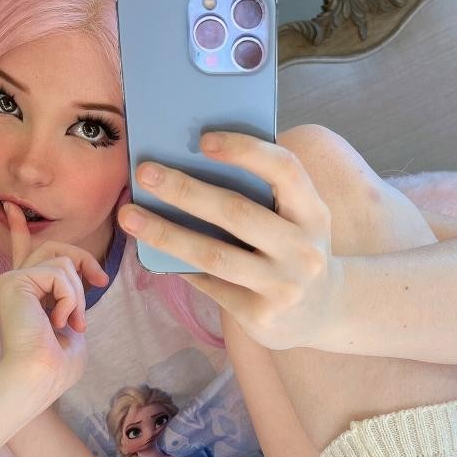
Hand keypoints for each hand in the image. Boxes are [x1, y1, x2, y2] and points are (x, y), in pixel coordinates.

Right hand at [0, 201, 108, 402]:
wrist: (39, 377)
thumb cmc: (56, 365)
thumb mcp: (71, 323)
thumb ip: (70, 297)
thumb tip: (79, 277)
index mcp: (26, 293)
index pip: (24, 252)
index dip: (20, 229)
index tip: (11, 208)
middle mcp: (14, 282)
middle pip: (57, 248)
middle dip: (84, 262)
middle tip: (100, 280)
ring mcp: (12, 279)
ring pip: (63, 261)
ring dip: (78, 294)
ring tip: (72, 322)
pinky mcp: (14, 281)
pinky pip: (59, 272)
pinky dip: (71, 298)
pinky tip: (60, 321)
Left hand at [118, 131, 342, 350]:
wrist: (326, 312)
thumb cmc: (296, 250)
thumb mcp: (298, 220)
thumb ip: (264, 195)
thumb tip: (190, 165)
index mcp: (313, 212)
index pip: (285, 170)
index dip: (245, 150)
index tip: (203, 140)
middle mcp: (303, 249)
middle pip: (237, 212)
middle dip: (185, 190)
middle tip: (145, 173)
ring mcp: (283, 286)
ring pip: (214, 255)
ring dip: (166, 233)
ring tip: (129, 216)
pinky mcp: (261, 317)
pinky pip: (210, 285)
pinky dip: (181, 266)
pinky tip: (154, 252)